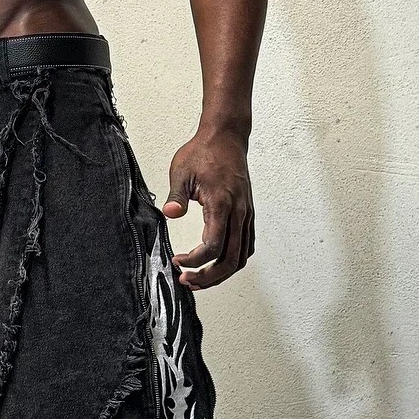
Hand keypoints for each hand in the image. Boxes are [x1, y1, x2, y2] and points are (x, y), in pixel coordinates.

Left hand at [163, 129, 254, 288]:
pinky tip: (217, 262)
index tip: (179, 261)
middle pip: (231, 259)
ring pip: (241, 256)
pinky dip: (233, 259)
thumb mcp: (181, 171)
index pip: (213, 246)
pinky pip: (246, 245)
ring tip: (200, 278)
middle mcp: (238, 212)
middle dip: (209, 277)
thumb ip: (176, 195)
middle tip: (188, 281)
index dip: (195, 261)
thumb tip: (170, 213)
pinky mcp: (247, 213)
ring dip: (221, 272)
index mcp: (222, 203)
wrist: (226, 137)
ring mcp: (246, 214)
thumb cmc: (204, 152)